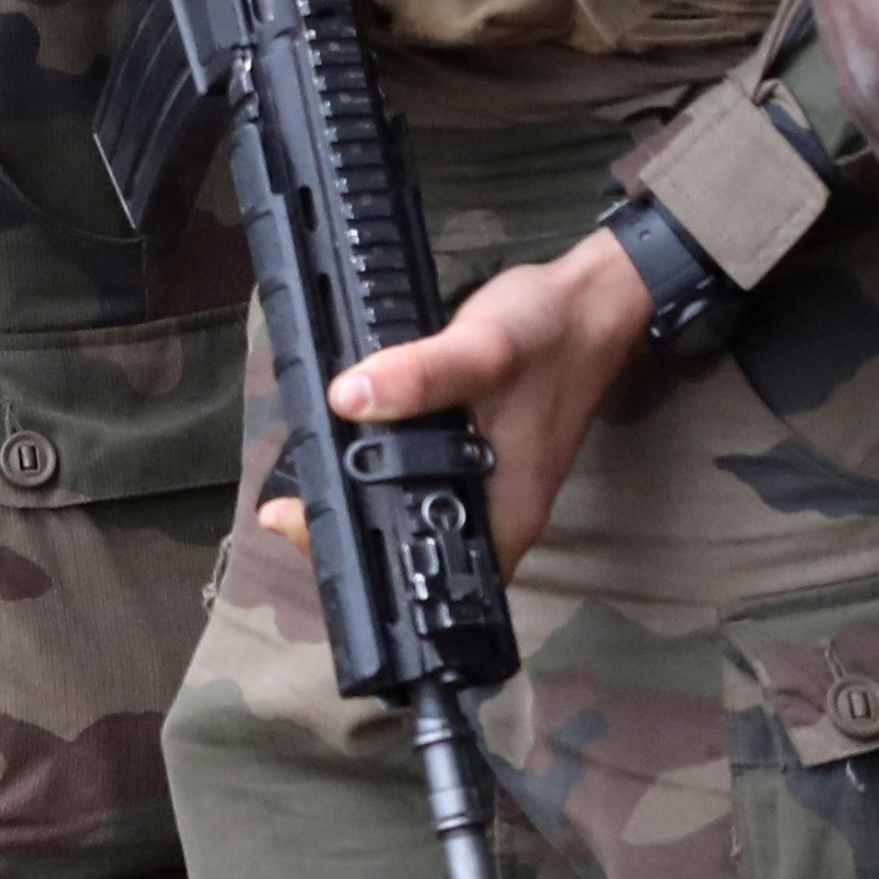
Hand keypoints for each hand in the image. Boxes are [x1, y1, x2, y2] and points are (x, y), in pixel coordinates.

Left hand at [303, 230, 654, 572]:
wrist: (591, 302)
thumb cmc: (547, 332)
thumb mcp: (481, 350)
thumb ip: (419, 376)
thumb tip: (347, 400)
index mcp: (505, 516)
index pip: (430, 575)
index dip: (364, 567)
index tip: (303, 530)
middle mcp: (498, 515)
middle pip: (417, 555)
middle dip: (352, 537)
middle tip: (286, 511)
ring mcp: (490, 486)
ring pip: (416, 517)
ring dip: (364, 506)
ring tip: (303, 489)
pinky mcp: (478, 456)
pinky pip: (423, 480)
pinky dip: (385, 473)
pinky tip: (348, 453)